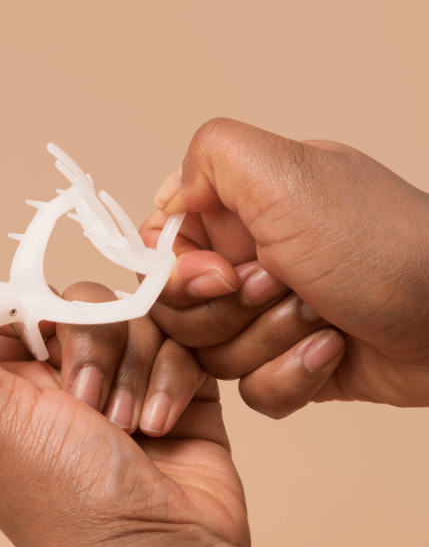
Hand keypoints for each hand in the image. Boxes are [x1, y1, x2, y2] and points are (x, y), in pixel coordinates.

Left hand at [0, 287, 248, 546]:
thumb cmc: (67, 500)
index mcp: (12, 391)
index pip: (21, 310)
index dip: (37, 310)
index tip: (47, 338)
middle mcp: (66, 387)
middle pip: (85, 305)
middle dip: (94, 346)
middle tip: (89, 404)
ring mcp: (128, 390)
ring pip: (138, 321)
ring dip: (136, 370)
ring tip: (132, 429)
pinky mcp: (180, 397)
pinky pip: (182, 346)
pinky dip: (173, 381)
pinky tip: (161, 427)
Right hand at [146, 117, 428, 414]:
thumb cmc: (383, 248)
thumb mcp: (288, 174)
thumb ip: (210, 156)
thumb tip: (169, 195)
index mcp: (243, 205)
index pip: (163, 248)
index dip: (180, 273)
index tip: (221, 274)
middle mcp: (252, 256)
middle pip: (180, 308)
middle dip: (228, 310)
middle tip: (281, 287)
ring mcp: (270, 312)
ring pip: (213, 354)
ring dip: (267, 340)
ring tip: (320, 316)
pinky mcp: (291, 360)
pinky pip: (252, 390)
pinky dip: (292, 374)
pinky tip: (333, 349)